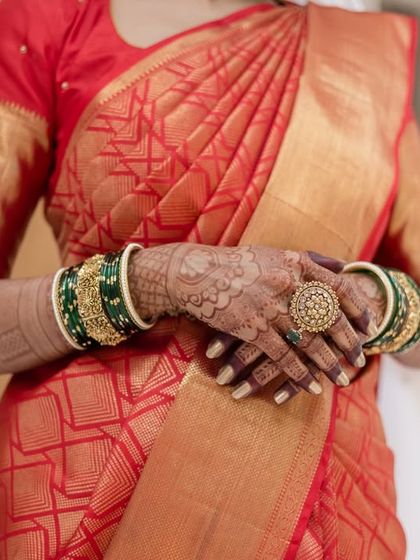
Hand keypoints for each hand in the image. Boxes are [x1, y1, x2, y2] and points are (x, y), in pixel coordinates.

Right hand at [206, 267, 385, 403]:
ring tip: (342, 380)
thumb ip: (309, 258)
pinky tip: (312, 387)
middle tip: (360, 358)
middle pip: (329, 317)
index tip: (367, 325)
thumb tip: (343, 265)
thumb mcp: (274, 253)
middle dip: (348, 341)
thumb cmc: (236, 264)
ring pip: (310, 341)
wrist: (196, 274)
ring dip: (328, 364)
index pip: (338, 286)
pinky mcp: (253, 328)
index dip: (357, 307)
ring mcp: (270, 307)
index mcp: (295, 263)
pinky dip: (299, 374)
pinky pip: (284, 356)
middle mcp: (287, 283)